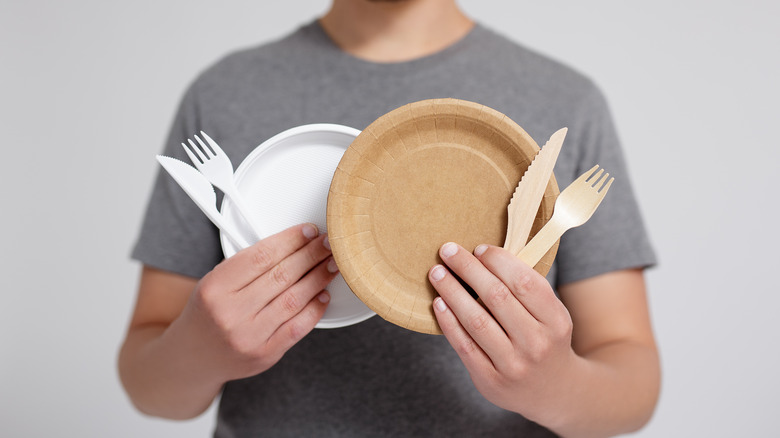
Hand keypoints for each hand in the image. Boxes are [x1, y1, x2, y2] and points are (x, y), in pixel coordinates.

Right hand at [174, 223, 337, 381]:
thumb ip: (247, 264)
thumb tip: (292, 242)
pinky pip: (298, 327)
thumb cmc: (207, 314)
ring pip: (294, 299)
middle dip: (311, 255)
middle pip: (282, 275)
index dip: (291, 240)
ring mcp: (249, 336)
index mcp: (215, 287)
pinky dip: (314, 309)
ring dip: (318, 278)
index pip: (261, 255)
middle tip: (330, 243)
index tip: (309, 231)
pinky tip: (323, 295)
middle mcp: (230, 313)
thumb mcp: (214, 282)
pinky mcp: (265, 355)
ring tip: (332, 265)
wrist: (193, 358)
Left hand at [429, 242, 576, 421]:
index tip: (478, 249)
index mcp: (555, 320)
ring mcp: (513, 364)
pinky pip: (464, 345)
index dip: (497, 260)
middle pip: (496, 296)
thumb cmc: (545, 341)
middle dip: (468, 268)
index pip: (523, 282)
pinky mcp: (490, 379)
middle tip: (448, 250)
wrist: (552, 393)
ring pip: (476, 320)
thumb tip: (484, 254)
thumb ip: (526, 290)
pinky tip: (439, 303)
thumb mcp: (551, 315)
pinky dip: (448, 321)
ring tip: (437, 273)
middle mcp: (536, 343)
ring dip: (452, 291)